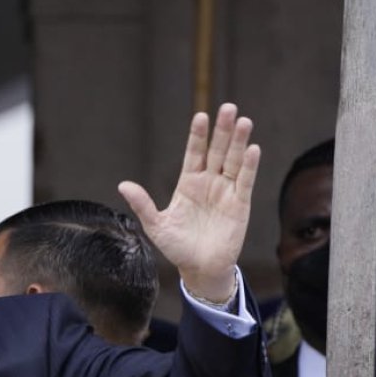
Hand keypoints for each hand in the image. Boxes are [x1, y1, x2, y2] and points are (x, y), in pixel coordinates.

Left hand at [118, 104, 259, 302]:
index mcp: (188, 184)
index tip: (201, 116)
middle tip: (228, 108)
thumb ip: (143, 204)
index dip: (198, 136)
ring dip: (238, 142)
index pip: (194, 153)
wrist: (199, 269)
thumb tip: (123, 184)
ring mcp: (225, 192)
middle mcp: (208, 183)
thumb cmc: (177, 247)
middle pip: (217, 151)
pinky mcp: (240, 205)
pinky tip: (252, 149)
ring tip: (243, 121)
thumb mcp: (156, 225)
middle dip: (222, 130)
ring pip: (233, 161)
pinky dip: (249, 166)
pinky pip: (245, 182)